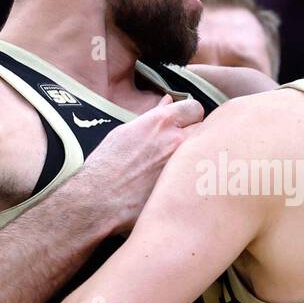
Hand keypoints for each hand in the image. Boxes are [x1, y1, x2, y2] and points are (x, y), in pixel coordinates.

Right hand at [76, 95, 204, 232]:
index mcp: (162, 122)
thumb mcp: (126, 131)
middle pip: (206, 130)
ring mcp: (183, 165)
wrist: (97, 199)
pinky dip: (192, 180)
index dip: (191, 116)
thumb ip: (153, 116)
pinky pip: (198, 179)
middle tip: (184, 147)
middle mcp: (177, 140)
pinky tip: (178, 186)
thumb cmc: (106, 165)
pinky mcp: (184, 188)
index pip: (195, 108)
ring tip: (183, 167)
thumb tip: (167, 102)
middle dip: (198, 136)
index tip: (186, 123)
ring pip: (206, 155)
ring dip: (198, 158)